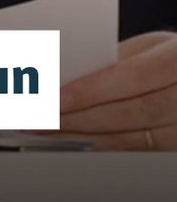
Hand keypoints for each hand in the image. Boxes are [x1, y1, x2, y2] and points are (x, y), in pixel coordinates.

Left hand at [44, 31, 176, 149]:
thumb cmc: (171, 59)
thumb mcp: (149, 48)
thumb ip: (113, 61)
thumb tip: (62, 78)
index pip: (131, 76)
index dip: (92, 90)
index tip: (55, 99)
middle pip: (128, 113)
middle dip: (77, 118)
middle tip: (38, 119)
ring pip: (130, 140)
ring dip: (82, 137)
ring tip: (47, 132)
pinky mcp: (175, 149)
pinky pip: (134, 153)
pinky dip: (101, 148)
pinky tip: (76, 143)